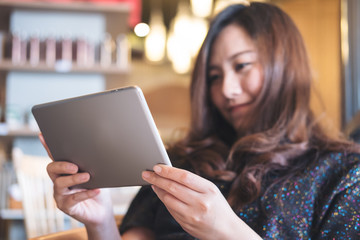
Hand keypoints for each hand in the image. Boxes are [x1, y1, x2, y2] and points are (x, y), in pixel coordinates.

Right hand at [39, 133, 113, 226]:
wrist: (102, 210)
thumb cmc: (98, 188)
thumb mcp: (97, 174)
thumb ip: (91, 165)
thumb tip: (95, 152)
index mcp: (65, 171)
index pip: (55, 156)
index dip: (48, 146)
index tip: (43, 135)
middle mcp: (59, 181)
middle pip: (52, 169)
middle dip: (62, 165)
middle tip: (75, 166)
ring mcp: (61, 194)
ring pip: (60, 183)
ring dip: (74, 179)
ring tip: (87, 176)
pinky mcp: (66, 206)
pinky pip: (73, 199)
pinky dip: (86, 193)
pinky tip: (96, 190)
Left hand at [142, 165, 260, 239]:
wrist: (226, 231)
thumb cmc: (217, 205)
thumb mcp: (210, 190)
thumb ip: (192, 182)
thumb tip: (168, 173)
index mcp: (209, 190)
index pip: (184, 177)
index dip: (168, 171)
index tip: (156, 166)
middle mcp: (201, 203)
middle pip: (173, 187)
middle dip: (157, 179)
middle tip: (146, 173)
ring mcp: (192, 215)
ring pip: (168, 199)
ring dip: (157, 189)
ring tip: (151, 182)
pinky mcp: (186, 224)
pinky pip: (170, 209)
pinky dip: (163, 199)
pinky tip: (160, 193)